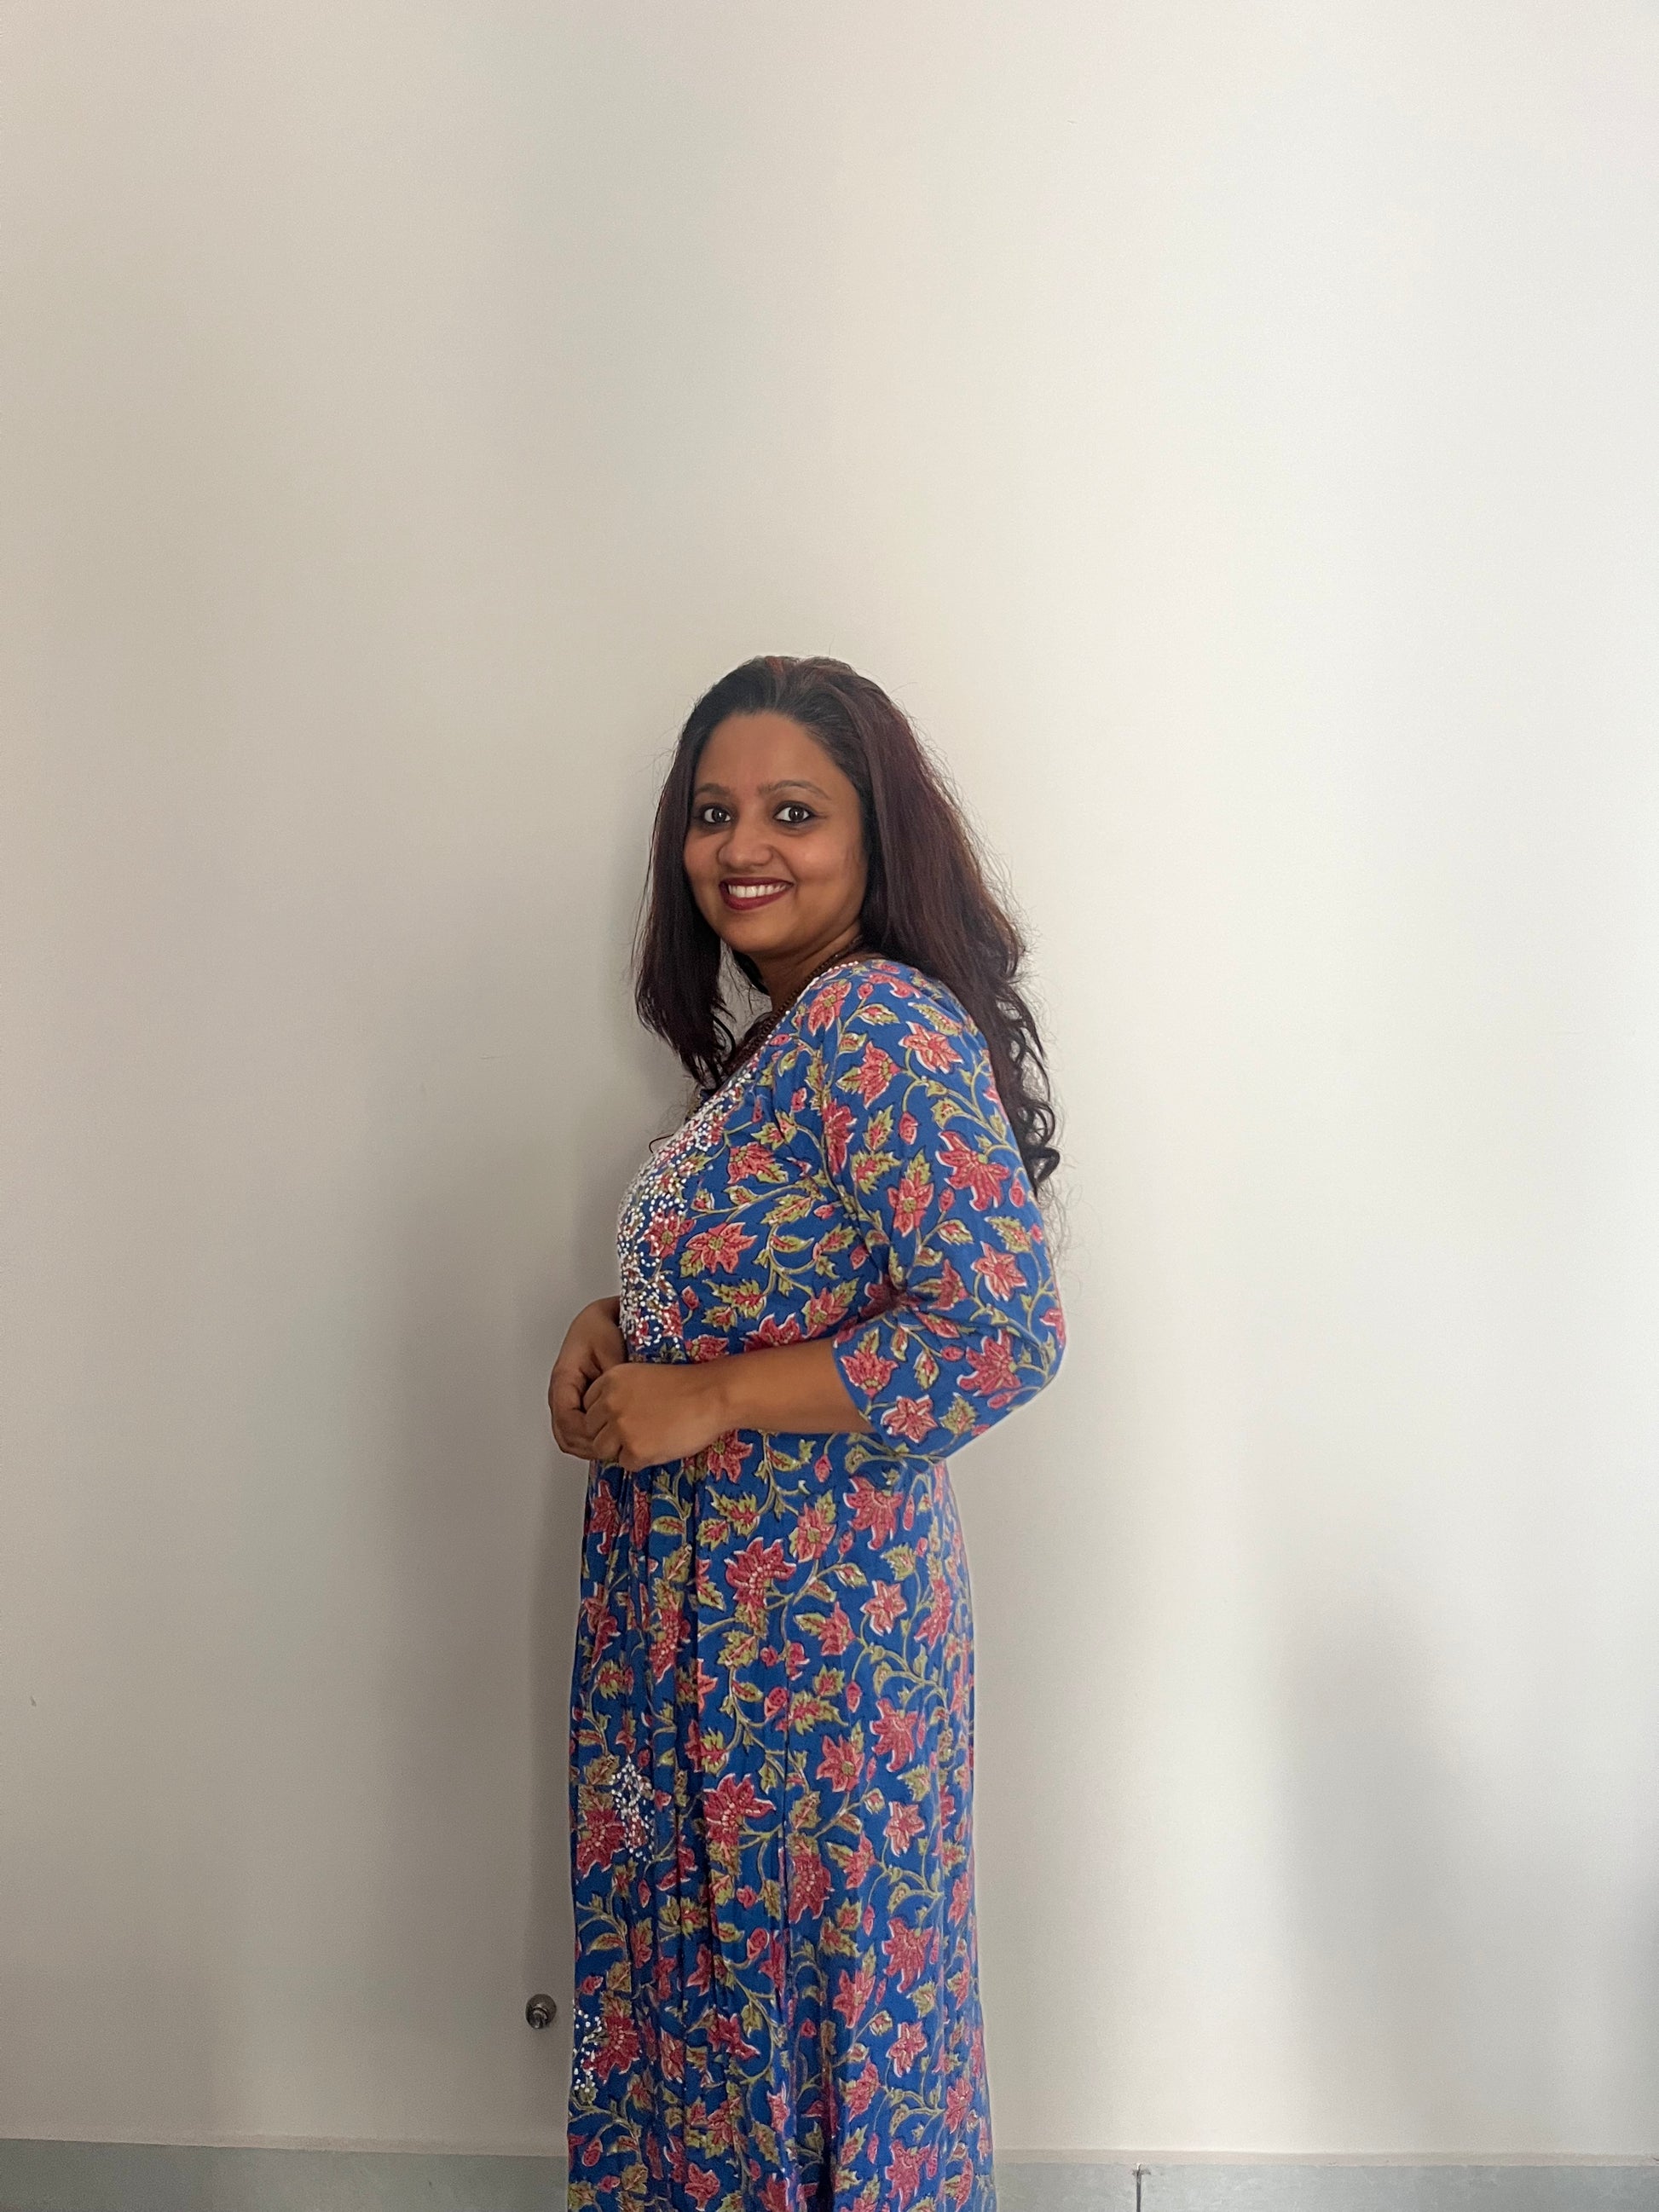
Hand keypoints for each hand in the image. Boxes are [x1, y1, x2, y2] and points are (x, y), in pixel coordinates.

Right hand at [549, 1298, 626, 1458]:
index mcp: (563, 1379)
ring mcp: (566, 1400)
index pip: (567, 1420)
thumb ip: (613, 1379)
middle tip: (616, 1450)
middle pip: (565, 1435)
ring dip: (590, 1447)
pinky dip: (591, 1440)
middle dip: (589, 1447)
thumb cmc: (602, 1328)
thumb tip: (619, 1406)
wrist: (601, 1319)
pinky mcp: (576, 1403)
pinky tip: (611, 1439)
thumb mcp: (610, 1348)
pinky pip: (577, 1430)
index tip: (610, 1438)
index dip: (588, 1435)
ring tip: (616, 1448)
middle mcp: (560, 1393)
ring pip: (569, 1437)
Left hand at [579, 1361, 731, 1472]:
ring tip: (649, 1438)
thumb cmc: (688, 1386)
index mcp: (610, 1380)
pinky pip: (626, 1464)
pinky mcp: (635, 1450)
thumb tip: (605, 1420)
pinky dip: (642, 1460)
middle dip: (610, 1435)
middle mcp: (610, 1403)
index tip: (622, 1418)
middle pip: (591, 1431)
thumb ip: (618, 1394)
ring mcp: (621, 1427)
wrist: (713, 1395)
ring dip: (622, 1449)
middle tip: (638, 1431)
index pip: (588, 1408)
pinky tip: (661, 1444)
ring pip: (603, 1450)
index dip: (604, 1417)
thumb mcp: (642, 1376)